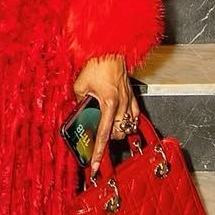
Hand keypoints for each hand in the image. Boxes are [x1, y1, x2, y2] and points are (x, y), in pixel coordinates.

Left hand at [71, 53, 138, 170]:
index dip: (99, 151)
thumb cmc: (97, 63)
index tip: (96, 164)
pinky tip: (121, 119)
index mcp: (108, 103)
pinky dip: (129, 120)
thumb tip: (80, 110)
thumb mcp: (80, 85)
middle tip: (97, 136)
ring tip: (107, 126)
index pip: (103, 134)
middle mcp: (121, 103)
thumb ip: (81, 101)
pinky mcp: (132, 94)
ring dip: (118, 129)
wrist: (110, 49)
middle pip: (117, 133)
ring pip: (128, 126)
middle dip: (108, 138)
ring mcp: (128, 99)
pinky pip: (134, 114)